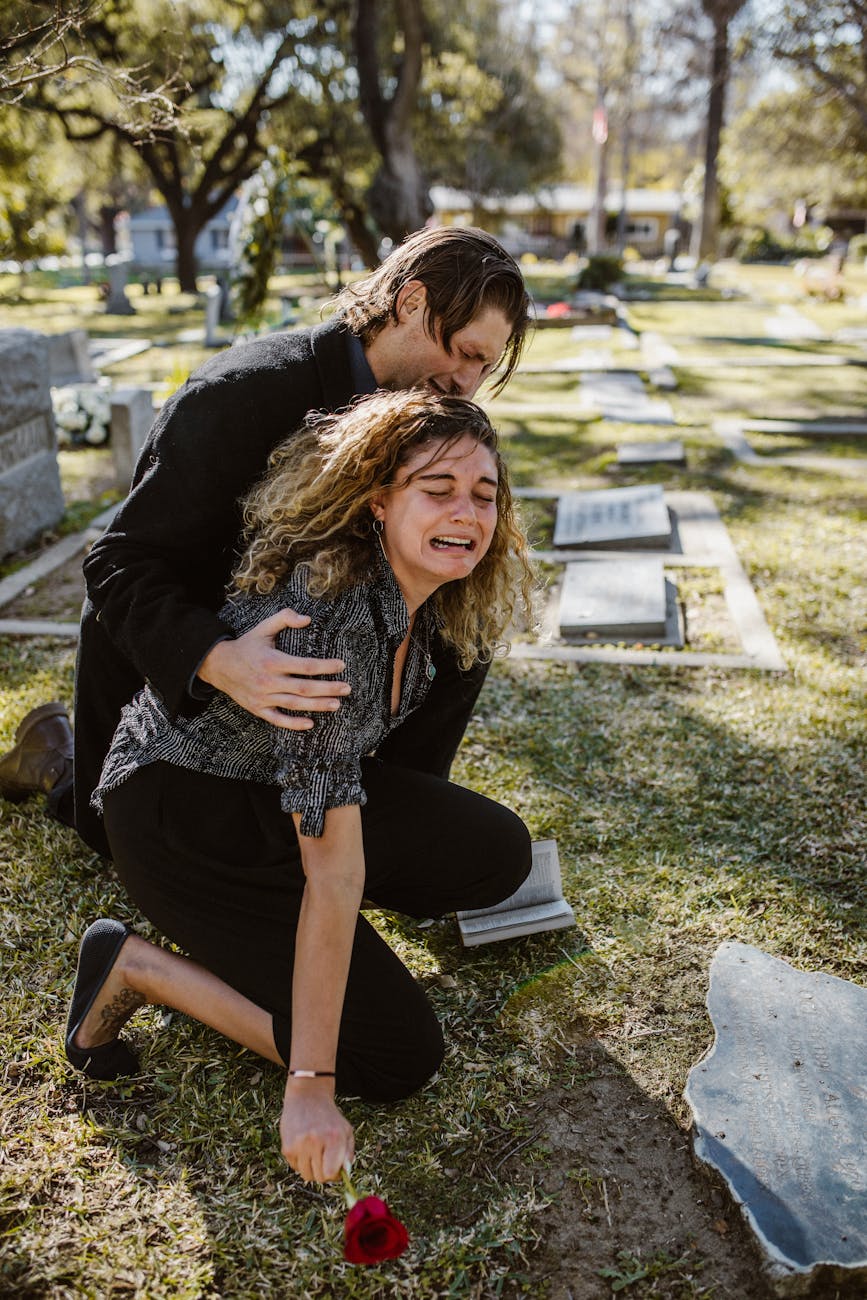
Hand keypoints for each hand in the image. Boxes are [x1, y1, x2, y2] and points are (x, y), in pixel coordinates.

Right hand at [197, 608, 349, 727]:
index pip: (305, 665)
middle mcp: (268, 681)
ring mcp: (263, 697)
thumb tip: (307, 619)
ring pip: (294, 704)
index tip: (341, 665)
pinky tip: (310, 723)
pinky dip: (293, 724)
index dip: (325, 666)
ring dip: (317, 705)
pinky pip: (277, 719)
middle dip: (328, 689)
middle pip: (304, 687)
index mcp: (272, 660)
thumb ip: (284, 618)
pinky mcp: (258, 709)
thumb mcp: (263, 628)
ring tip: (337, 704)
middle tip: (347, 688)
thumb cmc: (247, 646)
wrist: (218, 666)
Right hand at [280, 1079, 354, 1182]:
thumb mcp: (346, 1131)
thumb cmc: (329, 1117)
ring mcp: (299, 1144)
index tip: (335, 1170)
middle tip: (324, 1160)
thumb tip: (345, 1174)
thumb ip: (349, 1154)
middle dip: (323, 1173)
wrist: (308, 1097)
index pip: (331, 1173)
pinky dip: (300, 1162)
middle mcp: (315, 1141)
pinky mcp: (287, 1147)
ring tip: (314, 1152)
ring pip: (306, 1174)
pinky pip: (295, 1167)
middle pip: (318, 1177)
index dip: (334, 1176)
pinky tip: (304, 1147)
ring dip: (311, 1168)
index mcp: (333, 1138)